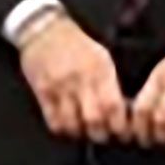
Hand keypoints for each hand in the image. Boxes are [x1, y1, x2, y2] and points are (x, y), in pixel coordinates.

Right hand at [17, 15, 132, 147]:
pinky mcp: (42, 91)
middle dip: (100, 133)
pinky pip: (52, 120)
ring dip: (80, 133)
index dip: (119, 125)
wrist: (43, 30)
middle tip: (103, 135)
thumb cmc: (76, 44)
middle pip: (93, 119)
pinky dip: (62, 128)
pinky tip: (67, 124)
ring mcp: (60, 87)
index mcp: (100, 71)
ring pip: (72, 123)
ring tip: (84, 131)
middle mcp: (80, 80)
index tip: (122, 132)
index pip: (113, 106)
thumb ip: (110, 82)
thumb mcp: (101, 57)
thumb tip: (122, 109)